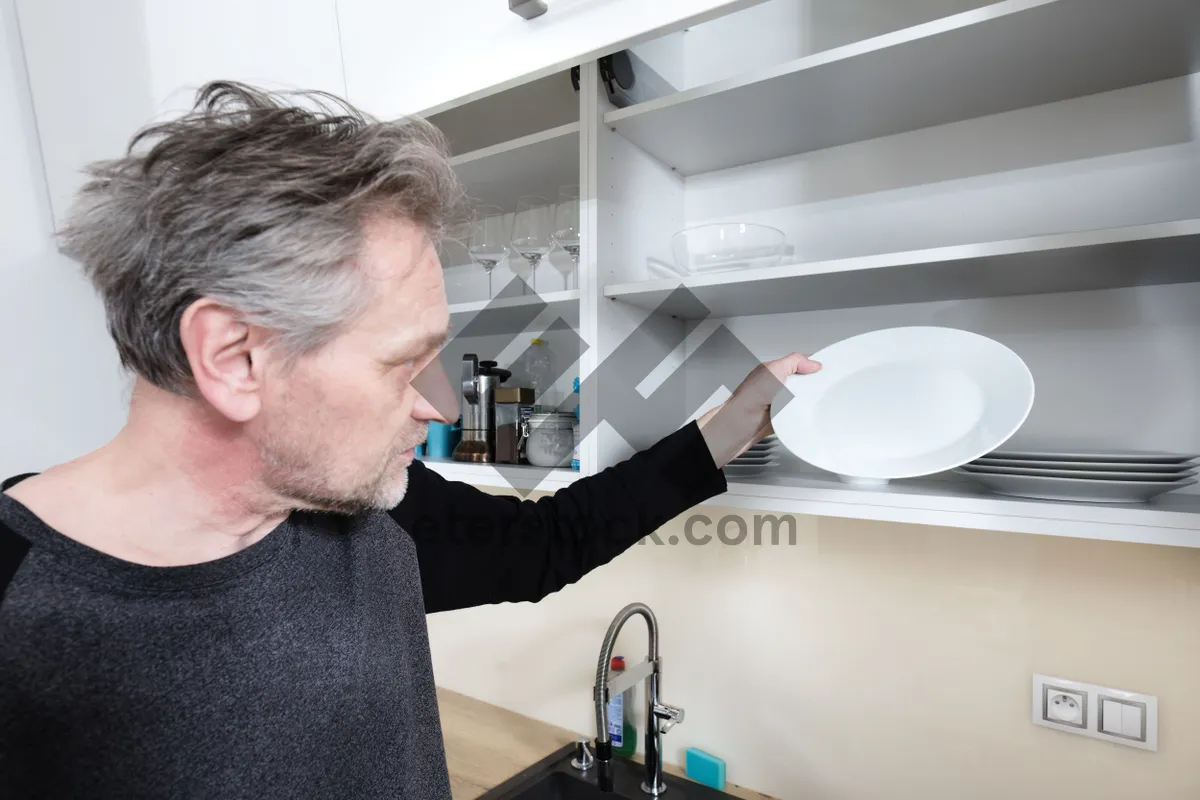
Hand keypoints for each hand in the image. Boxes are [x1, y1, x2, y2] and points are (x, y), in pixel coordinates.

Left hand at [697, 353, 821, 467]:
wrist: (740, 425)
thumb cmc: (748, 398)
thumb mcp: (774, 370)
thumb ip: (794, 362)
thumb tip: (812, 363)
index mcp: (773, 371)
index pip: (797, 364)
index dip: (811, 366)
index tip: (824, 369)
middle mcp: (774, 387)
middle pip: (801, 383)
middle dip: (812, 385)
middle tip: (822, 387)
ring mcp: (777, 403)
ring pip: (800, 400)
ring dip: (807, 402)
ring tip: (814, 401)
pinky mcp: (780, 419)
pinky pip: (796, 416)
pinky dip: (802, 416)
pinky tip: (804, 415)